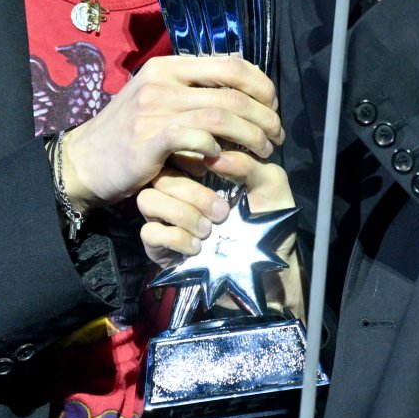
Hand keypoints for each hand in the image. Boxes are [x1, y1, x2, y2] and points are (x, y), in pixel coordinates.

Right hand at [57, 54, 279, 209]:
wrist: (84, 161)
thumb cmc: (129, 132)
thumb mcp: (159, 97)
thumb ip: (194, 88)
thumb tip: (241, 79)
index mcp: (169, 66)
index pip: (232, 65)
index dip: (262, 86)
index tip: (273, 107)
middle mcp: (161, 82)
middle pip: (232, 94)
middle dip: (264, 117)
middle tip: (276, 137)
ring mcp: (152, 110)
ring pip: (219, 116)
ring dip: (250, 136)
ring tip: (262, 151)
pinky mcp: (146, 140)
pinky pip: (193, 137)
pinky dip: (215, 147)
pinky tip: (223, 159)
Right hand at [137, 150, 293, 272]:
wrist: (268, 267)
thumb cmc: (270, 219)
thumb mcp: (270, 185)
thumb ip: (248, 165)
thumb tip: (215, 157)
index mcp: (200, 170)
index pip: (177, 150)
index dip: (191, 156)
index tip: (215, 170)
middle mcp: (179, 190)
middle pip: (161, 175)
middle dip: (192, 193)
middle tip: (221, 213)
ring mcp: (165, 217)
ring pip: (148, 200)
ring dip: (180, 213)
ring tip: (207, 230)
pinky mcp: (159, 246)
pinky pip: (148, 232)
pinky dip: (173, 237)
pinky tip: (196, 247)